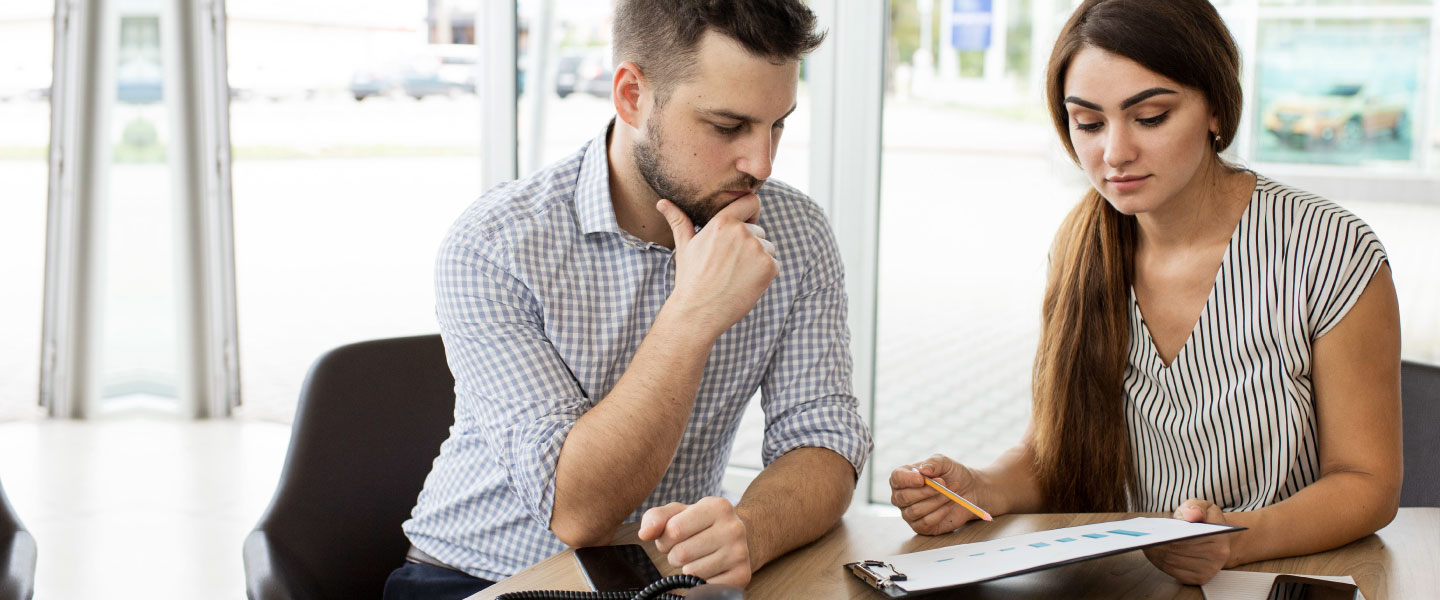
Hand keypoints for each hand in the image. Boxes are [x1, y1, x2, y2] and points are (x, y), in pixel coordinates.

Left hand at [638, 497, 751, 585]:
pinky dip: (700, 582)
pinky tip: (709, 570)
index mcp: (718, 506)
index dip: (665, 538)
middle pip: (682, 553)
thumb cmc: (700, 525)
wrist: (735, 539)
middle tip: (687, 549)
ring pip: (692, 572)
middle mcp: (733, 528)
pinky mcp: (742, 576)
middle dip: (675, 555)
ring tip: (698, 558)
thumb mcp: (678, 514)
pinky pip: (705, 587)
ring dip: (687, 569)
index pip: (674, 530)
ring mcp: (740, 553)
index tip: (674, 537)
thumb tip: (644, 534)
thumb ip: (655, 518)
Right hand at [657, 195, 777, 339]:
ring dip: (758, 260)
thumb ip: (679, 220)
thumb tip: (662, 202)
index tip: (745, 224)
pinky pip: (774, 264)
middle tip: (730, 264)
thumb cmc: (690, 278)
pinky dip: (764, 274)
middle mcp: (742, 232)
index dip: (750, 212)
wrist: (698, 311)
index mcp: (722, 222)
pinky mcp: (768, 267)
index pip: (750, 201)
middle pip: (759, 231)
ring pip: (768, 248)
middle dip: (750, 244)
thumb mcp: (684, 246)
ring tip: (735, 275)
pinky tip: (745, 283)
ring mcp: (757, 249)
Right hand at [890, 454, 994, 534]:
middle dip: (927, 491)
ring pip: (915, 510)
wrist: (969, 490)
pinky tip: (948, 506)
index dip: (907, 480)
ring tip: (950, 493)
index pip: (896, 478)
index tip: (922, 479)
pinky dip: (939, 513)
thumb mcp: (945, 463)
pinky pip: (925, 523)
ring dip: (936, 501)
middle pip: (904, 497)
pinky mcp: (920, 527)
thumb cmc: (952, 475)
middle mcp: (901, 496)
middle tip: (944, 484)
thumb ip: (934, 463)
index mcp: (903, 477)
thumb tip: (924, 471)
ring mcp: (909, 513)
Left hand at [1142, 498, 1232, 584]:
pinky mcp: (1198, 579)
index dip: (1167, 535)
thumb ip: (1197, 507)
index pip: (1186, 538)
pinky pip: (1172, 571)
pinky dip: (1159, 561)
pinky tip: (1152, 552)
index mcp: (1218, 538)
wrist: (1220, 540)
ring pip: (1172, 562)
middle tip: (1142, 536)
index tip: (1153, 531)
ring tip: (1144, 542)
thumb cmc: (1207, 521)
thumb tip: (1192, 515)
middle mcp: (1215, 558)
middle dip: (1157, 544)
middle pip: (1176, 551)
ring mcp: (1207, 571)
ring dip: (1155, 553)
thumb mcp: (1204, 506)